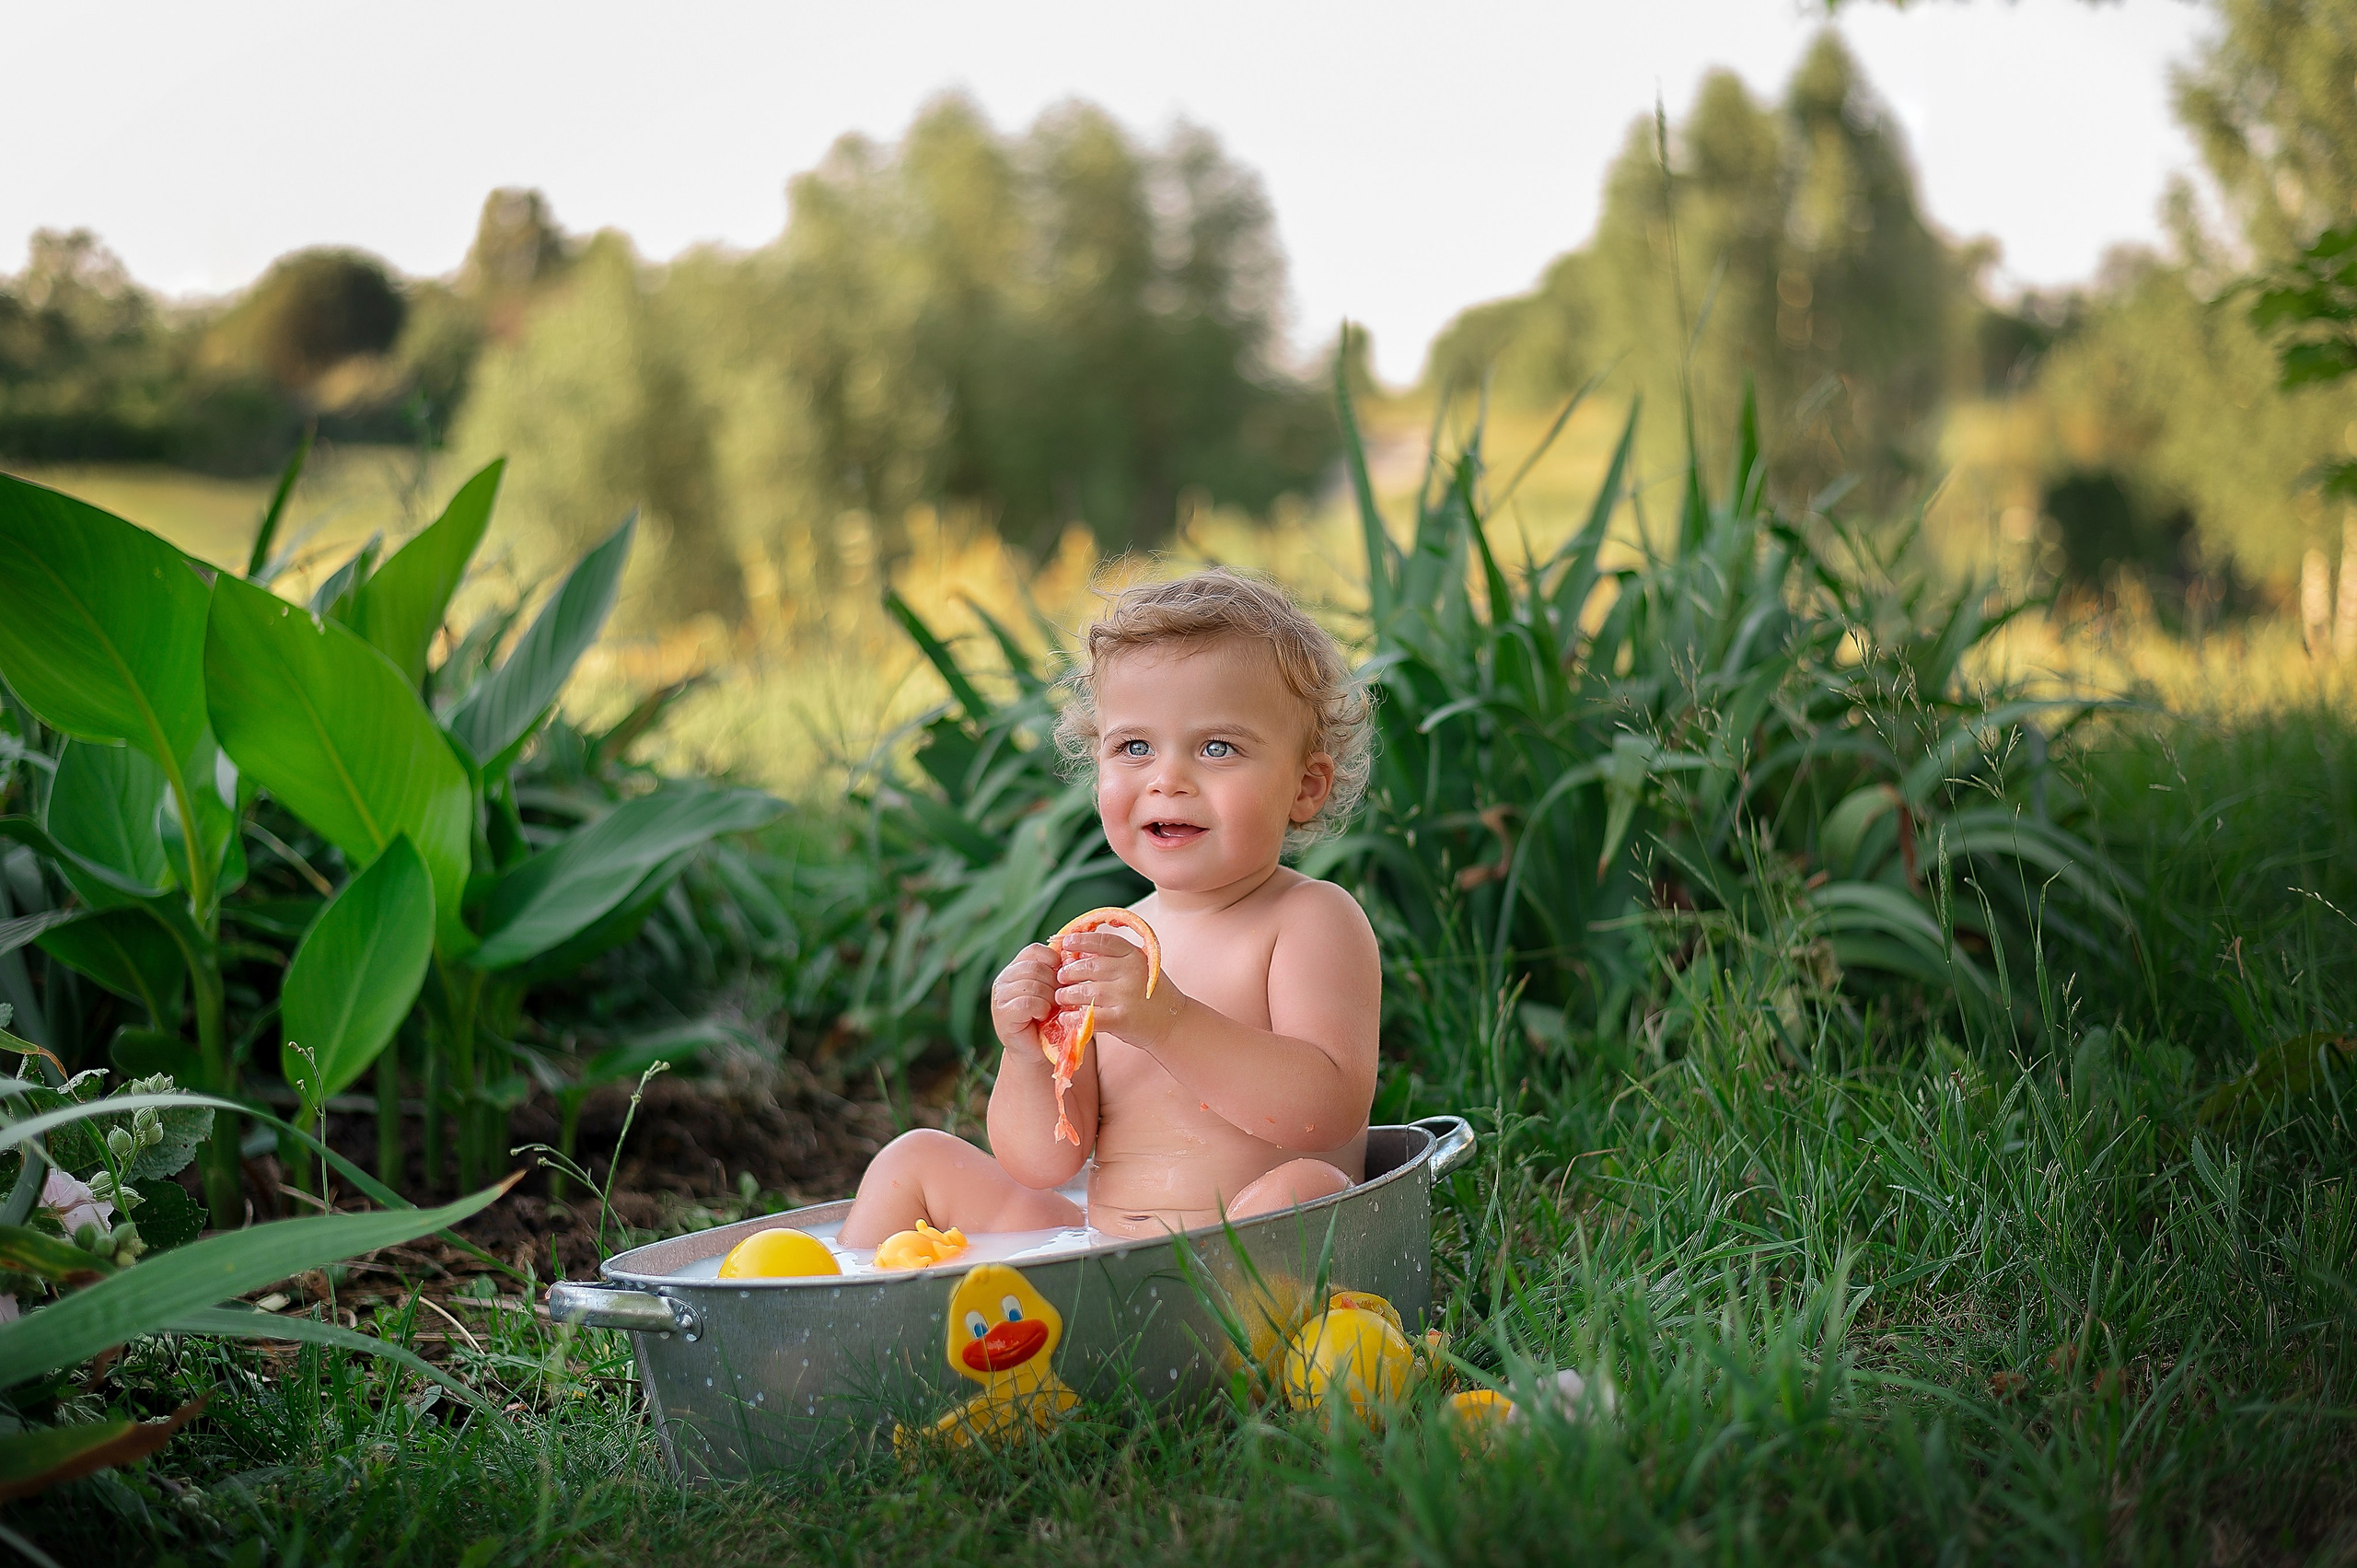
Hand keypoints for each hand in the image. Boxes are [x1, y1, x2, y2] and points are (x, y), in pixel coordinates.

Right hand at [989, 943, 1058, 1051]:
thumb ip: (1059, 972)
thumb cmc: (1050, 1019)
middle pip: (1035, 967)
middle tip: (1060, 1000)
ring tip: (1052, 1010)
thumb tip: (1073, 955)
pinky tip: (1043, 1016)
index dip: (1054, 961)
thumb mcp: (1055, 990)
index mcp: (1016, 968)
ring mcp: (1000, 996)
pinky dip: (1041, 1009)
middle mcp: (1004, 979)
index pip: (1035, 950)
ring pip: (1032, 984)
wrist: (1038, 1052)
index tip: (1063, 978)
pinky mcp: (1003, 1014)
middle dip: (1054, 984)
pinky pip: (1027, 1002)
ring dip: (1049, 998)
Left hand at [1053, 931, 1184, 1049]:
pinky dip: (1073, 1017)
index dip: (1080, 940)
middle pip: (1089, 966)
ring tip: (1060, 996)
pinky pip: (1089, 1015)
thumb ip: (1114, 959)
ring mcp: (1126, 995)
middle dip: (1069, 971)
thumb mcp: (1139, 967)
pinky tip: (1065, 1016)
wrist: (1173, 1023)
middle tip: (1060, 976)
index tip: (1065, 943)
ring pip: (1085, 990)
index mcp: (1135, 956)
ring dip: (1067, 994)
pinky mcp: (1121, 1018)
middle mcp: (1130, 972)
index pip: (1103, 941)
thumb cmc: (1151, 994)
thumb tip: (1078, 952)